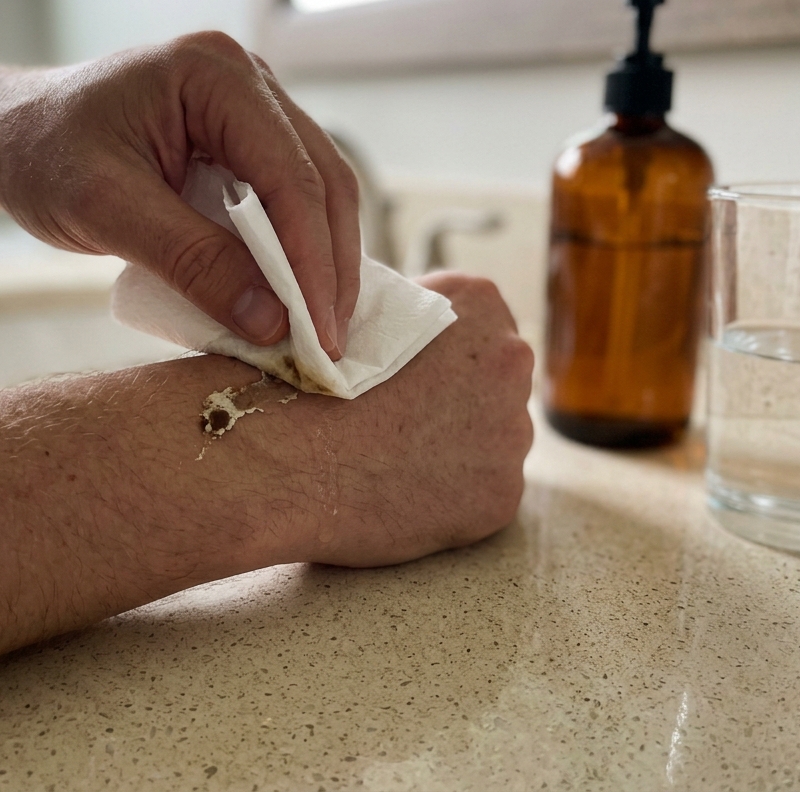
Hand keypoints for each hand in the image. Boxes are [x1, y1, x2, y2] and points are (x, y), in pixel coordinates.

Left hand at [0, 32, 359, 358]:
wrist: (11, 135)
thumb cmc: (42, 157)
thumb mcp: (104, 209)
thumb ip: (190, 260)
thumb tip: (272, 323)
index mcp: (214, 73)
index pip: (289, 174)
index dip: (311, 260)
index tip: (318, 334)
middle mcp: (248, 80)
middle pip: (322, 181)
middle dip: (330, 267)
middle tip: (329, 343)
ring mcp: (255, 107)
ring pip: (320, 192)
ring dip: (326, 263)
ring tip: (322, 331)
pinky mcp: (249, 140)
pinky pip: (294, 199)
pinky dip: (301, 252)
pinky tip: (300, 299)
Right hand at [286, 272, 534, 565]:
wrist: (286, 457)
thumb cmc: (307, 378)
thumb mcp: (357, 309)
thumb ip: (399, 311)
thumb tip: (401, 322)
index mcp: (478, 303)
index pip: (477, 322)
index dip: (437, 349)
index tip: (404, 368)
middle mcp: (511, 360)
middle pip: (493, 380)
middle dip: (457, 398)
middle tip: (402, 416)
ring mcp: (513, 432)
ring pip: (492, 439)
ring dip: (457, 448)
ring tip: (397, 458)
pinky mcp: (501, 494)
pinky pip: (482, 492)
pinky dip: (452, 497)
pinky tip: (406, 492)